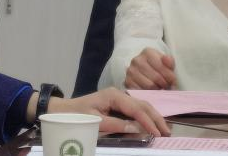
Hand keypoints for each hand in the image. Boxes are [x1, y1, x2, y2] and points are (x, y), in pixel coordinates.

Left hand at [48, 87, 170, 136]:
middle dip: (156, 118)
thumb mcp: (93, 121)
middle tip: (167, 131)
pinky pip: (136, 109)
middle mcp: (120, 94)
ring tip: (164, 129)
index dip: (148, 121)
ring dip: (153, 117)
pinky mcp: (118, 104)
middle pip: (143, 104)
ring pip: (142, 105)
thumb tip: (136, 129)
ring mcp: (120, 98)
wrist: (60, 110)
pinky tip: (152, 123)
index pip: (136, 108)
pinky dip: (146, 116)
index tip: (157, 133)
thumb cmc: (74, 115)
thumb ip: (115, 124)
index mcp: (114, 95)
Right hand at [125, 47, 176, 89]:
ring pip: (149, 86)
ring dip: (157, 89)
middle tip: (167, 86)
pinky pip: (141, 91)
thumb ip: (169, 61)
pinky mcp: (127, 82)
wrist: (144, 69)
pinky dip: (148, 93)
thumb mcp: (166, 61)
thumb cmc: (158, 66)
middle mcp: (137, 60)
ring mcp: (130, 71)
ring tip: (160, 88)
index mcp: (148, 52)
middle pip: (156, 77)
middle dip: (164, 84)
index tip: (173, 81)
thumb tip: (166, 59)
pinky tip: (152, 91)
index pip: (161, 67)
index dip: (170, 76)